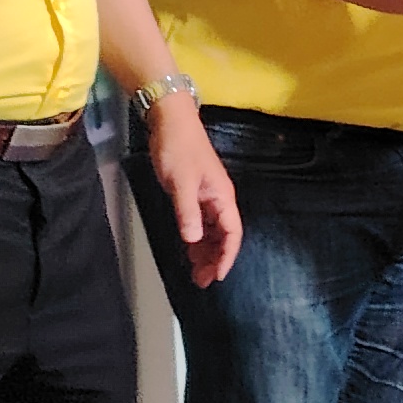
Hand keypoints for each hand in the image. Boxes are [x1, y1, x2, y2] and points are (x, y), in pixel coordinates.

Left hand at [140, 93, 241, 287]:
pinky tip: (189, 250)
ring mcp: (208, 197)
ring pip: (212, 231)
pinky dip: (197, 238)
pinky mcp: (195, 194)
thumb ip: (188, 213)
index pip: (232, 233)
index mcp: (222, 197)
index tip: (218, 276)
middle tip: (202, 280)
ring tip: (195, 272)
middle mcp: (219, 200)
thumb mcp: (181, 183)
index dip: (227, 256)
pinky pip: (201, 223)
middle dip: (216, 259)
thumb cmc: (178, 150)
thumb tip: (194, 240)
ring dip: (206, 252)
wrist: (170, 122)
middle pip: (224, 236)